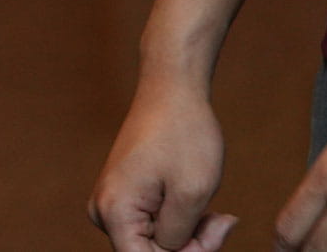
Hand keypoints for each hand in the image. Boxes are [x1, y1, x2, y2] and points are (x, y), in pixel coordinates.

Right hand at [89, 79, 237, 251]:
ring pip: (155, 244)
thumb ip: (180, 240)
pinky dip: (180, 223)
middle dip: (191, 248)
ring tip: (213, 210)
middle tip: (221, 220)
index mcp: (114, 212)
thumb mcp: (193, 194)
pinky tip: (197, 203)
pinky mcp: (124, 196)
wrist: (172, 90)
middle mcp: (104, 212)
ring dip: (188, 236)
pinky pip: (153, 227)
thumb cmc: (184, 133)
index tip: (211, 235)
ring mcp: (112, 203)